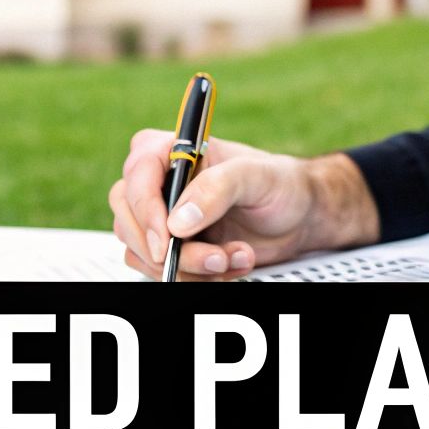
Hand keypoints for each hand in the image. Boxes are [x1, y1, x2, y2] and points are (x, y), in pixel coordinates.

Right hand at [107, 131, 376, 279]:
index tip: (169, 239)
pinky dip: (198, 277)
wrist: (297, 216)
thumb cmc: (278, 183)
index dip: (147, 214)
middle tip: (216, 258)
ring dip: (192, 267)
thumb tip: (179, 219)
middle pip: (131, 223)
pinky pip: (162, 272)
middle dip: (174, 250)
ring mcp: (160, 218)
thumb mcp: (256, 176)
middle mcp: (157, 183)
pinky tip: (230, 263)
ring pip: (145, 255)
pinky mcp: (170, 247)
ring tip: (236, 257)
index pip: (135, 182)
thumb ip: (218, 188)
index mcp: (169, 150)